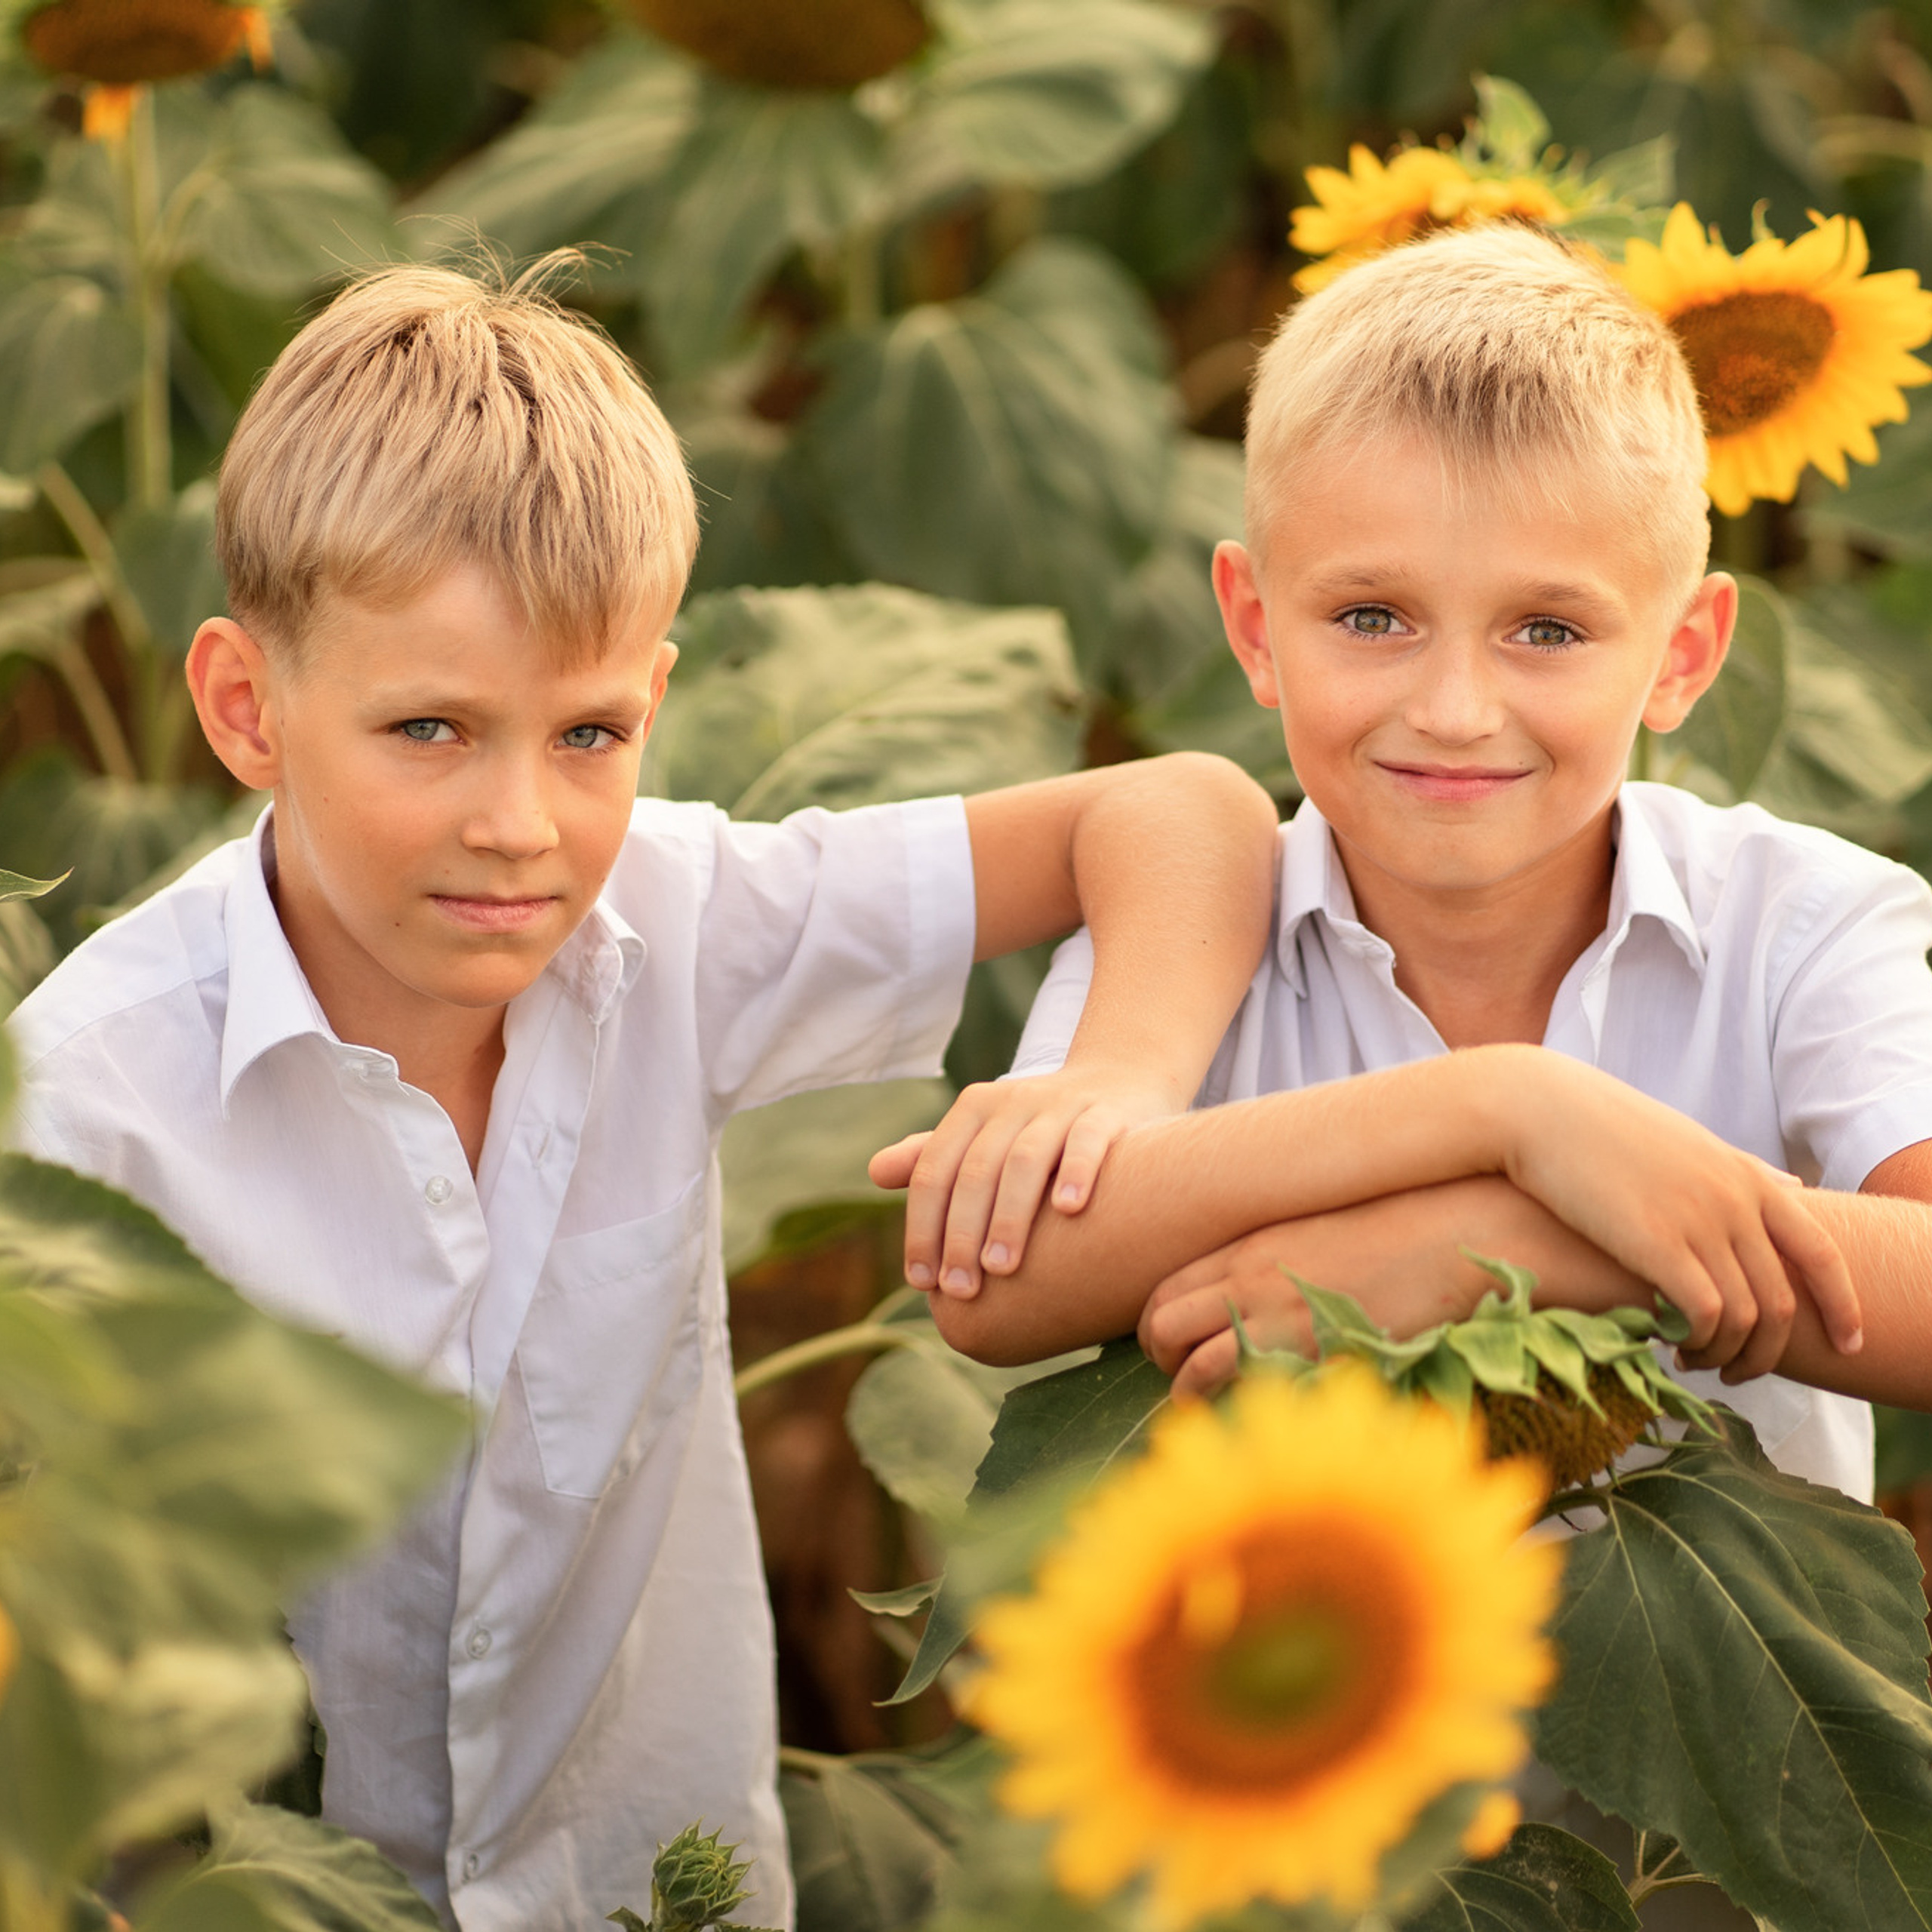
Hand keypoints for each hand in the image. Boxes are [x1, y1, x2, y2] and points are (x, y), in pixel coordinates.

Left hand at [868, 1067, 1174, 1297]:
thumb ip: (933, 1157)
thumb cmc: (1037, 1126)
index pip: (933, 1172)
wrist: (1120, 1081)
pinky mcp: (1107, 1115)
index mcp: (973, 1109)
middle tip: (961, 1290)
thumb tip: (874, 1173)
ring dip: (1010, 1215)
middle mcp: (1011, 1103)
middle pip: (975, 1171)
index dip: (922, 1227)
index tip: (923, 1283)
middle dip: (962, 1234)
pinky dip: (1077, 1172)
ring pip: (1026, 1160)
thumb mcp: (983, 1134)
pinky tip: (1068, 1211)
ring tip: (1002, 1268)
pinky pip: (1088, 1141)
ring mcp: (1060, 1107)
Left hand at [1138, 1188, 1508, 1397]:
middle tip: (1180, 1376)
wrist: (1450, 1236)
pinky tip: (1248, 1409)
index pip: (1164, 1289)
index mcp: (1248, 1247)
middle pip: (1161, 1324)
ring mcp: (1276, 1314)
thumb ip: (1273, 1262)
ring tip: (1203, 1404)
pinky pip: (1240, 1380)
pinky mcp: (1311, 1348)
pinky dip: (1229, 1402)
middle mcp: (1249, 1279)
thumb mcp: (1314, 1232)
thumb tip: (1250, 1293)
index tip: (1174, 1347)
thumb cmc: (1392, 1233)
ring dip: (1185, 1390)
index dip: (1159, 1326)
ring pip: (1190, 1362)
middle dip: (1160, 1357)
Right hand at [1505, 1059, 1860, 1379]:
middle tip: (1738, 1372)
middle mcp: (1734, 1200)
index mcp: (1749, 1177)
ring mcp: (1698, 1220)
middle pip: (1782, 1300)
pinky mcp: (1655, 1243)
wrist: (1539, 1109)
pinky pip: (1703, 1314)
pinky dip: (1696, 1342)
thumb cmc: (1607, 1126)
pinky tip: (1668, 1346)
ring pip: (1744, 1316)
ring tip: (1694, 1363)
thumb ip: (1744, 1168)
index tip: (1847, 1343)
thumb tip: (1793, 1183)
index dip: (1843, 1307)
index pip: (1822, 1254)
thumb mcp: (1691, 1141)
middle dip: (1767, 1350)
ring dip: (1727, 1354)